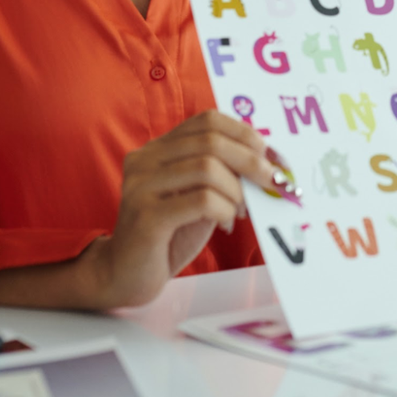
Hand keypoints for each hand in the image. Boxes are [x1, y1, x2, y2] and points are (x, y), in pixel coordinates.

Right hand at [88, 110, 273, 307]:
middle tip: (271, 182)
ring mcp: (140, 186)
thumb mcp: (196, 195)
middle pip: (211, 141)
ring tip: (241, 211)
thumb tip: (267, 161)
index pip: (207, 120)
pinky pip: (201, 200)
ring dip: (237, 190)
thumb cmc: (168, 235)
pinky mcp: (145, 216)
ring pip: (207, 168)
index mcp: (157, 148)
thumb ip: (220, 173)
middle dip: (251, 161)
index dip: (244, 133)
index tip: (269, 155)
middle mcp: (144, 160)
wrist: (124, 275)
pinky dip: (225, 210)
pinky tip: (225, 224)